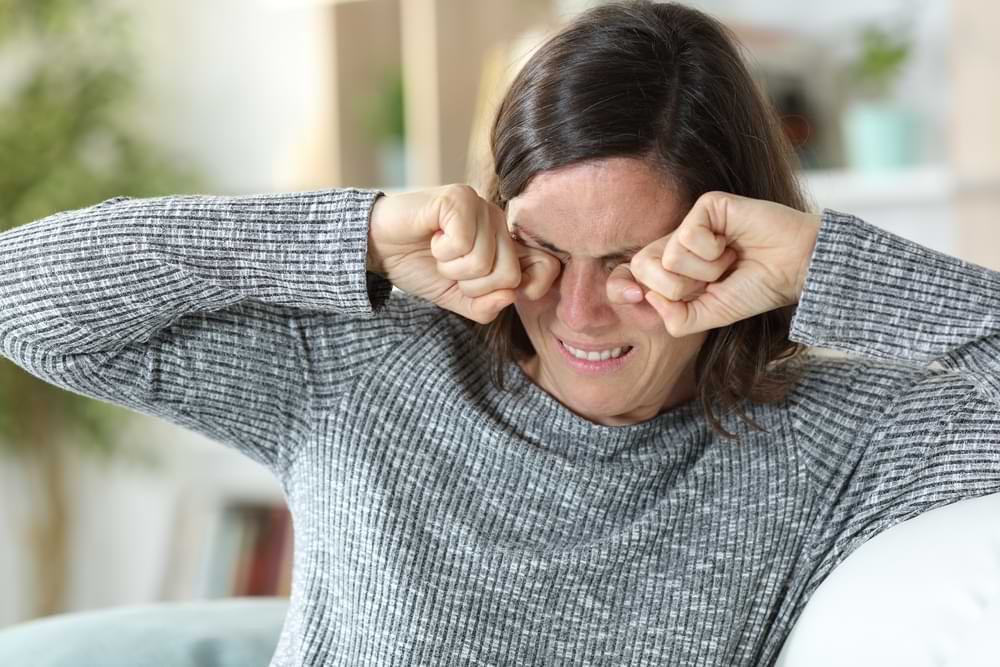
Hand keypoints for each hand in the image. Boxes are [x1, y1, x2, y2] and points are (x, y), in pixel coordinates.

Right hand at [368, 185, 560, 323]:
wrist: (378, 245)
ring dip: (452, 268)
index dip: (524, 288)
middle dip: (472, 285)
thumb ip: (486, 306)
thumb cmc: (418, 265)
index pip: (546, 267)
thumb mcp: (456, 299)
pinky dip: (441, 251)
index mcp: (506, 243)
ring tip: (438, 252)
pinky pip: (463, 243)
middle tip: (450, 269)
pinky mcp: (458, 197)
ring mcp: (481, 206)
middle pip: (509, 275)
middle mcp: (500, 221)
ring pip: (485, 262)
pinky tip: (431, 237)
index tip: (488, 290)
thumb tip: (510, 296)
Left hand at [607, 191, 820, 336]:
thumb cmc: (755, 288)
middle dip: (679, 288)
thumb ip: (676, 319)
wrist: (794, 269)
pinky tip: (733, 241)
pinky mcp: (706, 205)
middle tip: (712, 281)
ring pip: (668, 257)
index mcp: (671, 269)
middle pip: (641, 267)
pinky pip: (687, 238)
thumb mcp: (710, 316)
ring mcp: (689, 222)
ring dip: (706, 270)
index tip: (638, 297)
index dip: (621, 287)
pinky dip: (713, 251)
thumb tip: (647, 295)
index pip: (628, 275)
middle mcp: (675, 243)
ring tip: (730, 259)